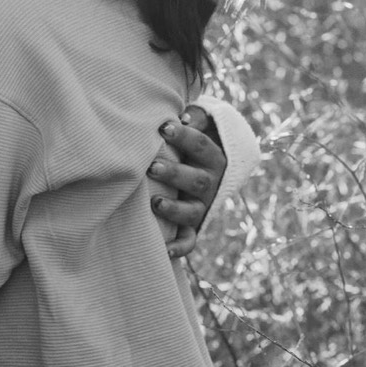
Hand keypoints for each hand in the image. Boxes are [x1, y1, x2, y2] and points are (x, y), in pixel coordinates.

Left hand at [148, 106, 227, 258]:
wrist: (205, 171)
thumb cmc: (191, 143)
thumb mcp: (200, 126)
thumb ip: (195, 118)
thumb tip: (184, 116)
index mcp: (213, 157)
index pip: (202, 145)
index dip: (184, 136)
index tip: (163, 128)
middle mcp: (210, 184)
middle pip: (197, 180)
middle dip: (175, 174)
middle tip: (152, 168)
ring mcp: (201, 207)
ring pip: (192, 212)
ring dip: (174, 209)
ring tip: (155, 203)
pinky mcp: (192, 226)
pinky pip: (188, 241)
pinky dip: (179, 248)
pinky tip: (164, 250)